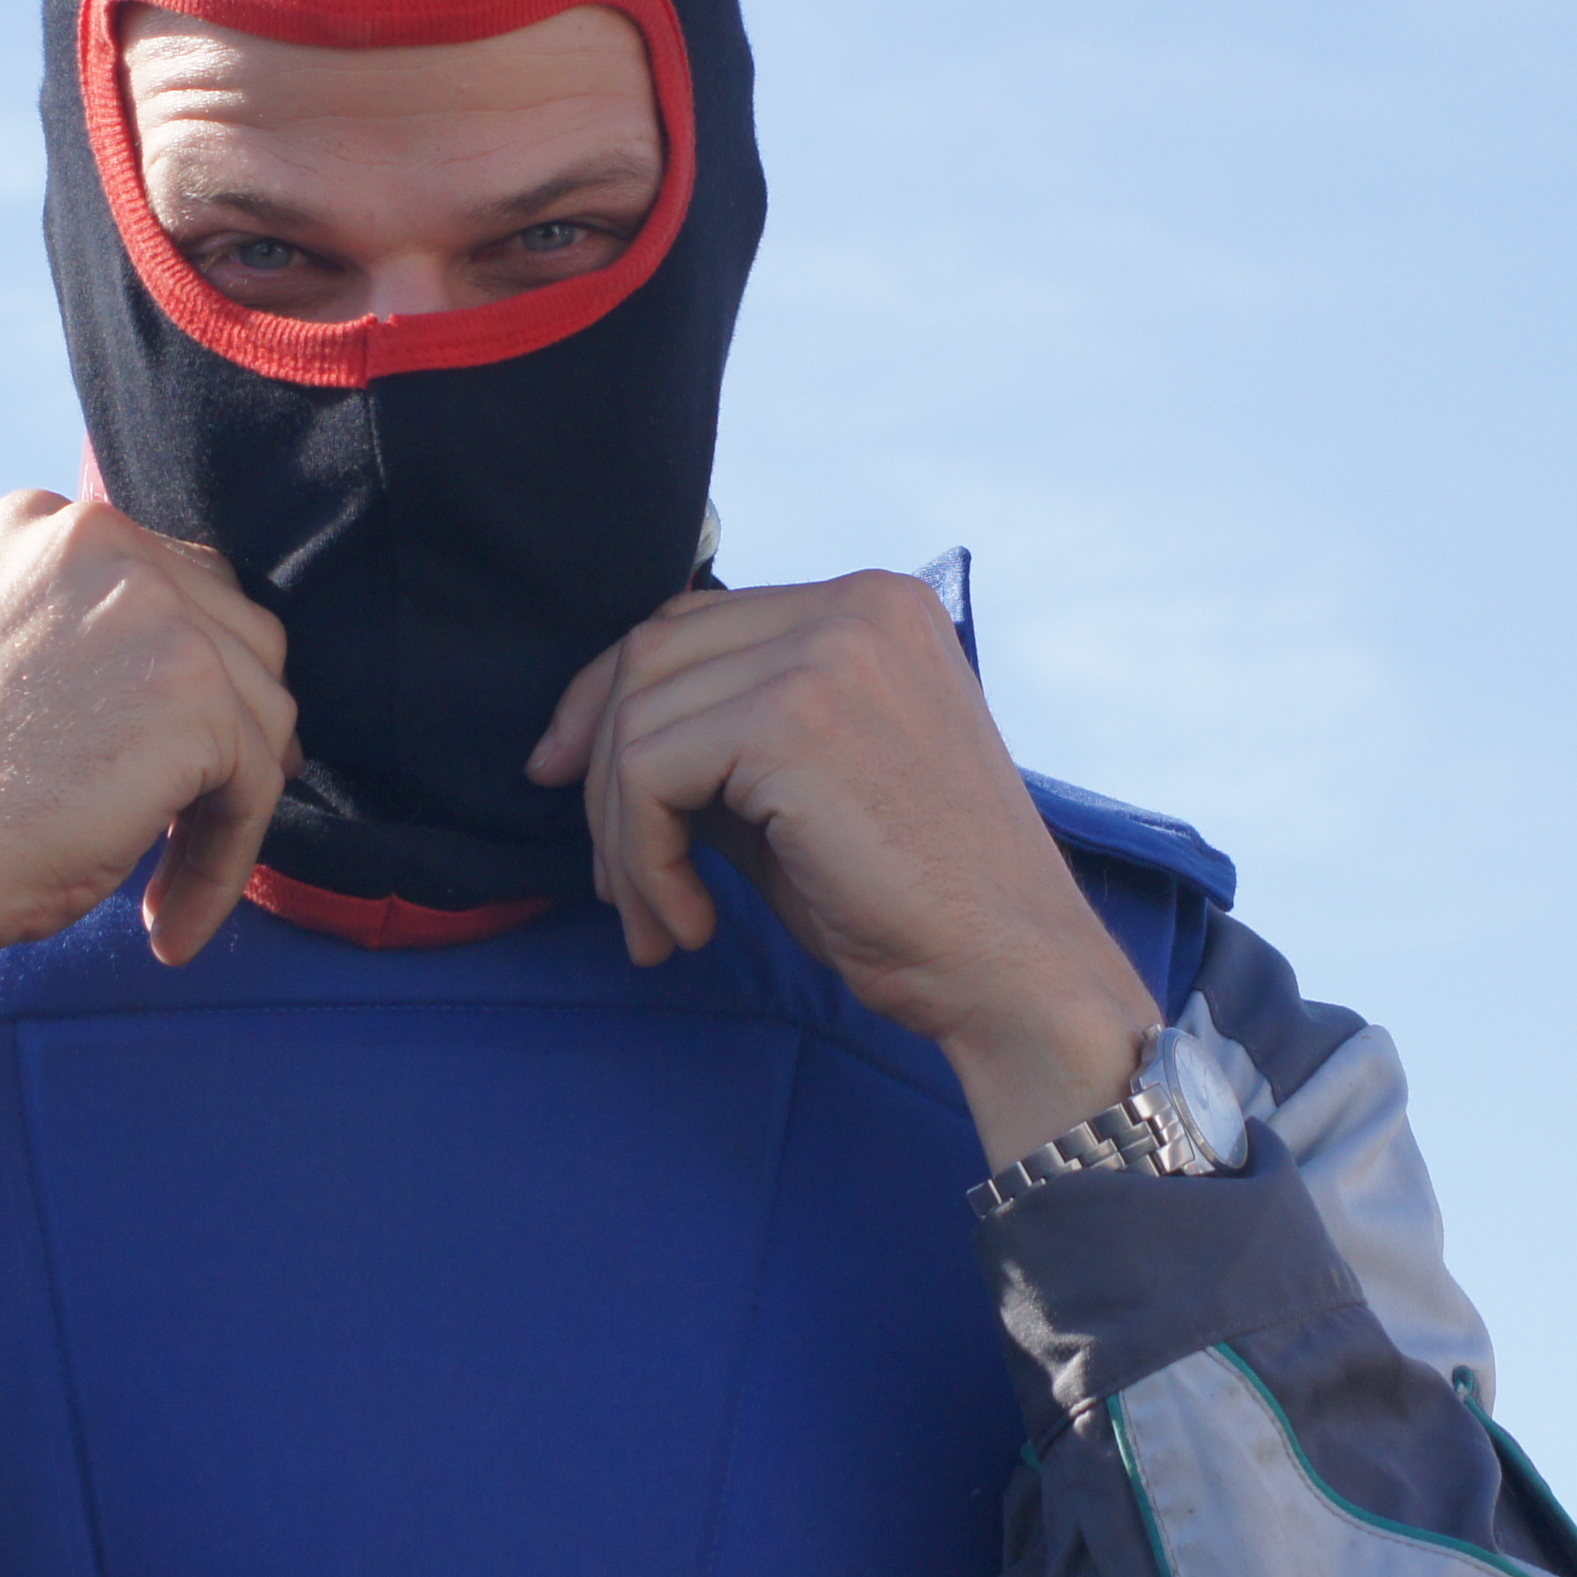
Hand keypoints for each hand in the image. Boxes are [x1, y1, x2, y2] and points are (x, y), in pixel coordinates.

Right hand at [0, 492, 295, 1100]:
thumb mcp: (3, 657)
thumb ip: (88, 632)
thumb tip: (211, 666)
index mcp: (45, 524)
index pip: (177, 585)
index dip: (185, 684)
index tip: (153, 767)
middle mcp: (104, 540)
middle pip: (240, 637)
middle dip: (223, 737)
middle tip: (178, 825)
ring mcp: (156, 610)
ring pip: (264, 710)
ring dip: (227, 805)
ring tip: (164, 884)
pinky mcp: (199, 694)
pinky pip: (259, 784)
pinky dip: (226, 863)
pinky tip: (169, 924)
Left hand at [527, 572, 1161, 1169]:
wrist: (1011, 970)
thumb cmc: (919, 901)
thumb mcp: (809, 786)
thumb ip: (726, 738)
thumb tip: (590, 743)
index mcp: (873, 605)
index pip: (694, 622)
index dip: (608, 697)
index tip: (564, 775)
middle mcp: (854, 605)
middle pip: (652, 655)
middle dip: (600, 771)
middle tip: (609, 883)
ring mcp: (827, 652)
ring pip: (638, 719)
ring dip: (621, 839)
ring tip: (659, 924)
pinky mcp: (793, 718)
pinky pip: (650, 776)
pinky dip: (643, 862)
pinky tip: (691, 925)